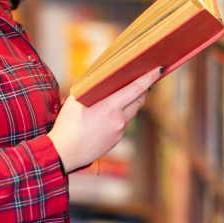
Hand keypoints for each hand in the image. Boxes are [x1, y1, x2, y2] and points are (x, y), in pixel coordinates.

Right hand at [47, 66, 162, 172]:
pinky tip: (113, 112)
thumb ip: (86, 85)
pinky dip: (123, 115)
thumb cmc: (67, 124)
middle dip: (143, 88)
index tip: (159, 69)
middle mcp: (119, 119)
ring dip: (132, 102)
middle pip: (139, 100)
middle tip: (144, 78)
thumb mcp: (74, 99)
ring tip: (127, 94)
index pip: (136, 89)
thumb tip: (92, 76)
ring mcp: (119, 131)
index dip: (149, 78)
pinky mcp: (116, 140)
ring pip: (132, 112)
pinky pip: (124, 123)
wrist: (64, 153)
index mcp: (110, 107)